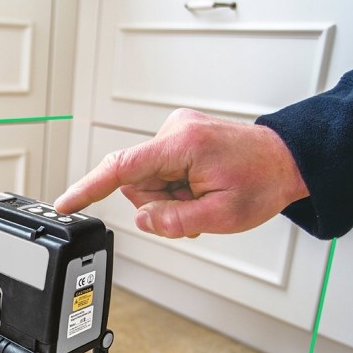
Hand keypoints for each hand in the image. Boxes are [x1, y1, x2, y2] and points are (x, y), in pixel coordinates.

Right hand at [54, 109, 308, 237]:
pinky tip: (199, 187)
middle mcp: (173, 131)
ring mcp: (175, 131)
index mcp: (181, 145)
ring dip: (169, 198)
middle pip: (136, 182)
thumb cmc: (263, 181)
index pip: (120, 167)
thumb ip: (174, 221)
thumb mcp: (222, 216)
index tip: (65, 204)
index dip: (87, 188)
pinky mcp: (178, 137)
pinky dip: (174, 188)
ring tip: (202, 196)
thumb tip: (143, 220)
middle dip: (158, 204)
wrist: (288, 160)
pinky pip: (159, 172)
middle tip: (196, 207)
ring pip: (147, 181)